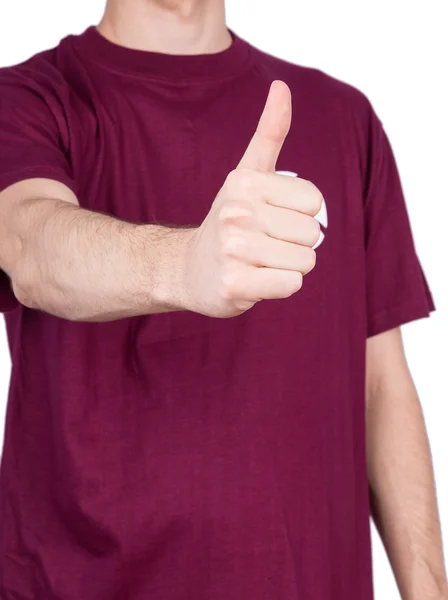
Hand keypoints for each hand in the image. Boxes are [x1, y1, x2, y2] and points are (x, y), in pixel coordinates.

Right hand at [182, 80, 322, 317]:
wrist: (188, 268)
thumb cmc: (229, 221)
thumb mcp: (246, 175)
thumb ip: (269, 133)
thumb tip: (281, 86)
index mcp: (245, 182)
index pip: (315, 202)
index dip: (300, 214)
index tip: (271, 217)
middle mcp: (236, 213)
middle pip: (313, 234)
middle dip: (295, 243)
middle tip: (263, 244)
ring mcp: (233, 250)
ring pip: (305, 262)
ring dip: (289, 266)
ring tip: (259, 262)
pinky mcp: (235, 285)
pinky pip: (291, 285)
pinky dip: (280, 287)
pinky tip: (254, 280)